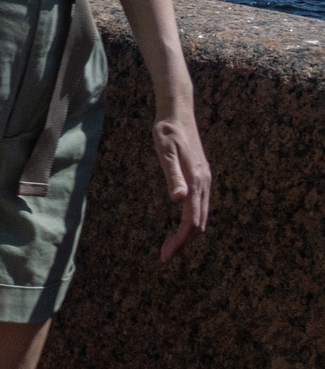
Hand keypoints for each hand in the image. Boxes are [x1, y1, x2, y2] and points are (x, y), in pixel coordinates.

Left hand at [151, 105, 211, 260]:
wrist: (178, 113)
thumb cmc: (167, 131)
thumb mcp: (164, 152)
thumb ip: (172, 175)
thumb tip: (178, 200)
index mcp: (197, 181)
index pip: (191, 220)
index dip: (180, 240)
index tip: (165, 254)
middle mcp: (204, 184)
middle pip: (199, 223)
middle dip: (183, 242)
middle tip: (164, 255)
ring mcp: (204, 181)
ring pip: (201, 216)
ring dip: (187, 234)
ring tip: (170, 246)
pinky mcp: (200, 177)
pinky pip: (199, 206)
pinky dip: (190, 221)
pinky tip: (179, 225)